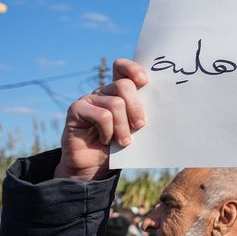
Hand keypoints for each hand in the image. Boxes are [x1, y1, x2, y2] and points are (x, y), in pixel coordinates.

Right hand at [57, 59, 148, 180]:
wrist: (93, 167)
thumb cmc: (117, 146)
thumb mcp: (133, 128)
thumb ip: (140, 114)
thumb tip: (160, 107)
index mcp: (118, 92)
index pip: (122, 68)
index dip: (133, 69)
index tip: (144, 82)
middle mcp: (103, 92)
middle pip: (124, 86)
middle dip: (136, 107)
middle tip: (140, 125)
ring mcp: (89, 99)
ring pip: (115, 104)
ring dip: (123, 127)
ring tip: (124, 141)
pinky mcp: (76, 110)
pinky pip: (102, 116)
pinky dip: (108, 131)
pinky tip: (106, 140)